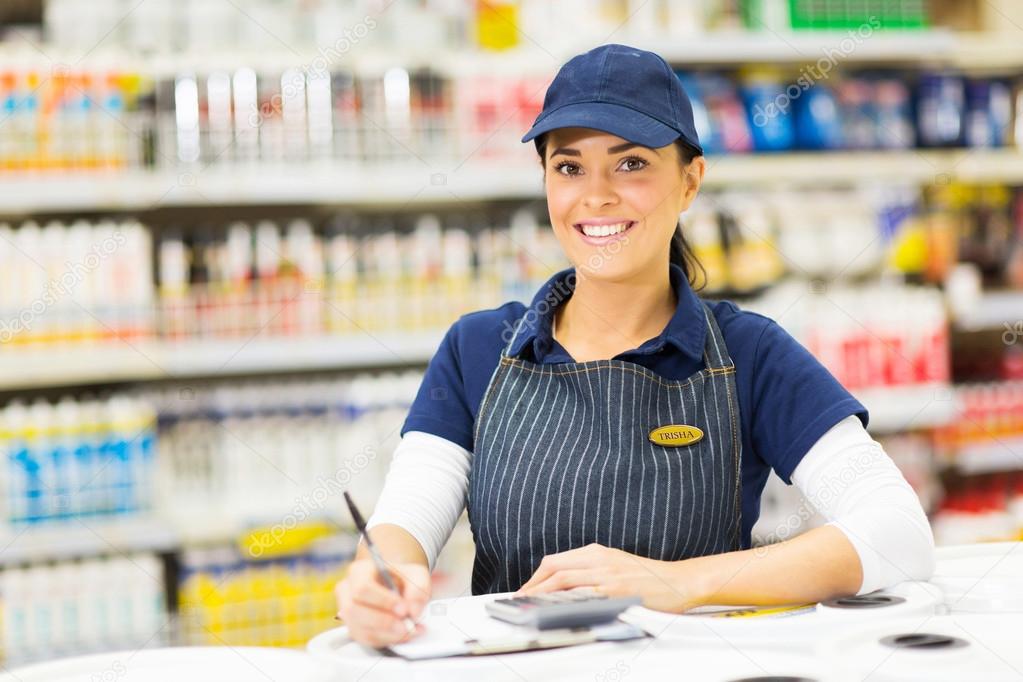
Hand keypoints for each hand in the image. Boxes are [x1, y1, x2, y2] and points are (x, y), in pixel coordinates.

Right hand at [334, 559, 430, 647]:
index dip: (383, 601)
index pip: (362, 588)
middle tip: (407, 624)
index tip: (403, 609)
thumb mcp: (417, 574)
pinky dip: (386, 640)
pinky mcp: (354, 629)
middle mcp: (348, 590)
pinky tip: (401, 634)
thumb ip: (418, 588)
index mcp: (360, 571)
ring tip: (409, 630)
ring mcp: (347, 612)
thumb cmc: (402, 578)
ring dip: (387, 633)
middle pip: (355, 610)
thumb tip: (413, 610)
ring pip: (359, 628)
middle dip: (384, 621)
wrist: (398, 587)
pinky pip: (365, 640)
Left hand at [516, 543, 704, 612]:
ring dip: (541, 593)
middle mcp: (599, 558)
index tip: (525, 590)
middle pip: (554, 567)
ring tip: (529, 606)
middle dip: (532, 585)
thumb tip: (566, 586)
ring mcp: (606, 573)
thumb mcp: (616, 566)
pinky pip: (583, 593)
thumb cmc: (648, 578)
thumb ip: (592, 571)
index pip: (556, 561)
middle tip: (520, 600)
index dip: (536, 577)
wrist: (679, 581)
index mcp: (596, 552)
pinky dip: (564, 600)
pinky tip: (555, 610)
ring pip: (563, 578)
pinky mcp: (615, 589)